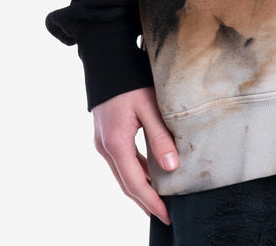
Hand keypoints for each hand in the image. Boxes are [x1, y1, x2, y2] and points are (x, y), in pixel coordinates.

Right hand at [92, 86, 178, 224]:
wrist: (106, 60)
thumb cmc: (129, 80)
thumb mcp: (148, 106)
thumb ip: (160, 136)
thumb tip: (172, 167)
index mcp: (116, 144)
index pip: (135, 183)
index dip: (151, 201)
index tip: (167, 215)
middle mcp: (105, 147)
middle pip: (126, 183)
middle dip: (145, 201)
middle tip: (165, 214)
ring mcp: (103, 142)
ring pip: (123, 173)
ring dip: (140, 187)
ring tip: (160, 198)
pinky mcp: (106, 135)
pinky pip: (121, 161)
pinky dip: (135, 171)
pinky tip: (150, 173)